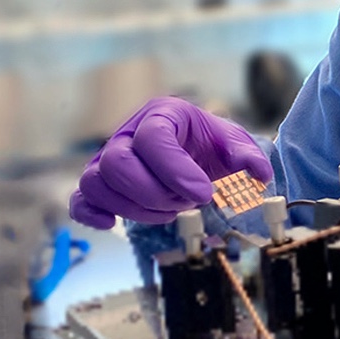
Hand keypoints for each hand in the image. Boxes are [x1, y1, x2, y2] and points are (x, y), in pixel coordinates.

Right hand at [69, 97, 273, 228]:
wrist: (196, 153)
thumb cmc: (211, 146)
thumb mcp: (234, 144)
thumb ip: (247, 156)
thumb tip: (259, 174)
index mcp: (162, 114)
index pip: (153, 138)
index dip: (175, 171)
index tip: (204, 194)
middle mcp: (128, 133)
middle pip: (118, 163)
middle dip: (154, 193)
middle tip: (185, 204)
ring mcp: (108, 158)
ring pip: (98, 182)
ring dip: (134, 207)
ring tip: (168, 211)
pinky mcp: (100, 184)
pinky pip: (80, 198)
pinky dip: (90, 214)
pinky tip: (112, 224)